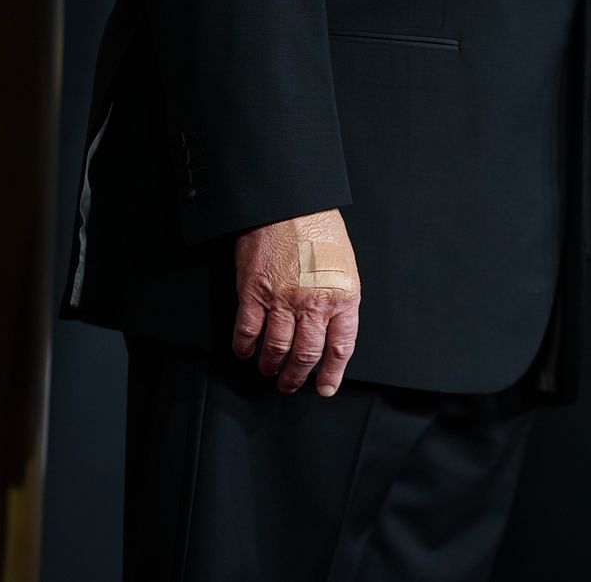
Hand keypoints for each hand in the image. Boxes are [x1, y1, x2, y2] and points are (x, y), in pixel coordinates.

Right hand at [232, 208, 360, 395]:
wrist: (290, 204)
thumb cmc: (321, 229)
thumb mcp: (346, 267)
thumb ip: (340, 300)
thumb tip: (333, 330)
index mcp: (343, 297)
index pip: (340, 347)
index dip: (331, 373)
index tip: (325, 387)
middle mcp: (315, 303)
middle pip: (307, 354)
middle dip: (297, 376)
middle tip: (290, 384)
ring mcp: (283, 299)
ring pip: (277, 348)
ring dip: (272, 366)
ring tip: (269, 371)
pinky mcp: (254, 291)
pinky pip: (248, 330)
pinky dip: (245, 346)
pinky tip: (245, 352)